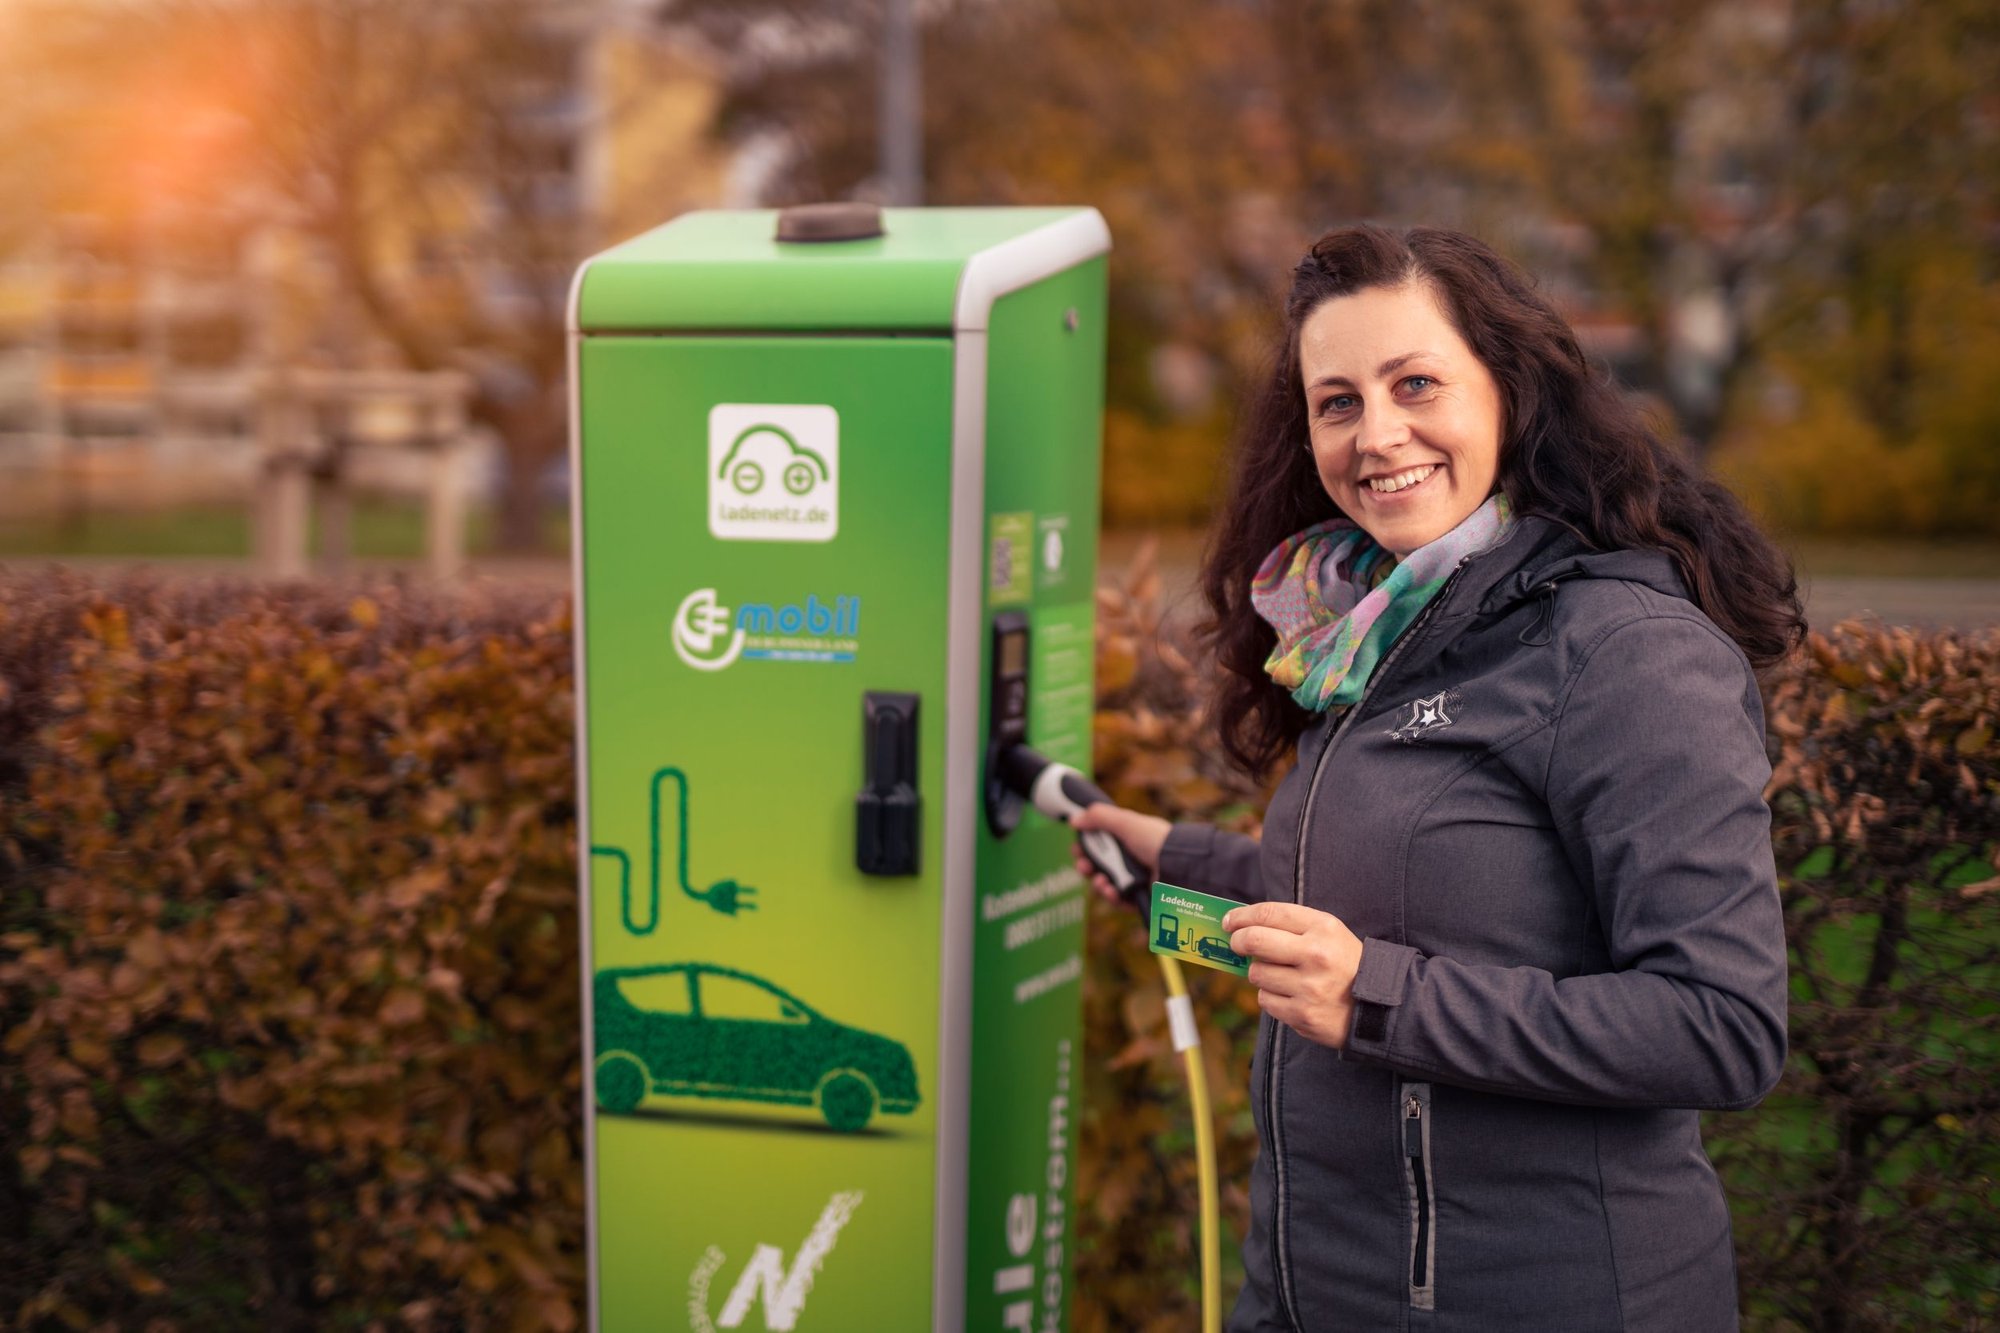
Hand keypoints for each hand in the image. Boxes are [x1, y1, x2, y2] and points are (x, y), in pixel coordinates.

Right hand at [1068, 803, 1170, 907]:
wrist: (1179, 865)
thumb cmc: (1156, 840)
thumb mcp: (1126, 822)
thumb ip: (1099, 817)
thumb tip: (1074, 819)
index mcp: (1128, 839)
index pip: (1100, 844)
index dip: (1086, 847)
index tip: (1077, 848)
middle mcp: (1131, 859)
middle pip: (1098, 866)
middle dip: (1086, 866)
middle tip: (1083, 865)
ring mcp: (1135, 879)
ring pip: (1105, 884)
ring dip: (1097, 883)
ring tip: (1101, 881)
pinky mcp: (1139, 897)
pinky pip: (1118, 900)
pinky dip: (1111, 896)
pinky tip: (1111, 891)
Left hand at [1223, 902, 1365, 1048]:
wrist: (1379, 1007)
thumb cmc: (1346, 964)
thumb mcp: (1330, 934)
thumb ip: (1293, 926)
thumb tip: (1245, 925)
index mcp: (1323, 928)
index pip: (1270, 913)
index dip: (1242, 916)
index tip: (1230, 921)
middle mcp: (1315, 955)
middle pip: (1255, 941)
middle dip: (1238, 941)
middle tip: (1237, 944)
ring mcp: (1308, 987)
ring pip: (1257, 973)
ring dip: (1261, 973)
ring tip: (1281, 975)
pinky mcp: (1302, 1014)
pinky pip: (1266, 1000)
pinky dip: (1271, 997)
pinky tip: (1290, 995)